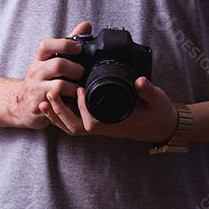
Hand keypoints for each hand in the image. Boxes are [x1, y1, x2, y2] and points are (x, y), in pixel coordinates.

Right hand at [8, 20, 91, 129]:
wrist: (21, 104)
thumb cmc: (41, 79)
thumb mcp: (51, 60)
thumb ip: (68, 43)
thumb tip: (86, 25)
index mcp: (40, 58)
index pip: (46, 45)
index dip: (64, 45)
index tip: (78, 48)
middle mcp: (36, 71)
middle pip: (58, 65)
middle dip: (75, 69)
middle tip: (81, 73)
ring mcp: (36, 88)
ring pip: (60, 85)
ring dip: (75, 87)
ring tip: (79, 89)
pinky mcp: (38, 105)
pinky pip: (59, 103)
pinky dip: (70, 102)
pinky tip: (73, 101)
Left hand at [41, 74, 178, 144]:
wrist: (163, 126)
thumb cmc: (159, 114)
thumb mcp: (157, 100)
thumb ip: (148, 90)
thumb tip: (140, 81)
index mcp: (116, 122)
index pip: (93, 122)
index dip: (82, 107)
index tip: (78, 88)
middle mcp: (105, 127)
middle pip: (75, 127)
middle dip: (60, 112)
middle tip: (50, 93)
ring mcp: (101, 127)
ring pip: (73, 127)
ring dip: (57, 115)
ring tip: (45, 99)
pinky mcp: (99, 123)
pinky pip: (76, 123)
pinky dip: (63, 116)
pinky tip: (54, 105)